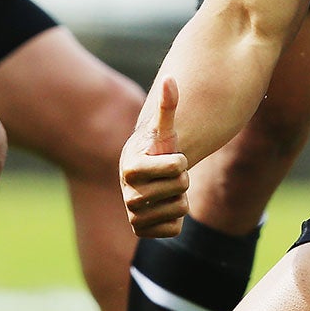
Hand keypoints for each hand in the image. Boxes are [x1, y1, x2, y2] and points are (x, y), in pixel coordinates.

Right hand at [121, 78, 189, 237]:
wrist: (148, 176)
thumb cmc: (158, 149)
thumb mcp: (165, 129)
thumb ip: (168, 106)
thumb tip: (171, 79)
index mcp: (131, 167)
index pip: (178, 167)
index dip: (181, 161)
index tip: (169, 158)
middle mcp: (127, 194)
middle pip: (180, 189)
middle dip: (182, 180)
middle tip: (169, 176)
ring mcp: (133, 214)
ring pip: (179, 209)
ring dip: (180, 199)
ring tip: (166, 190)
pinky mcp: (141, 231)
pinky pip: (174, 229)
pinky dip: (176, 219)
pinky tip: (164, 207)